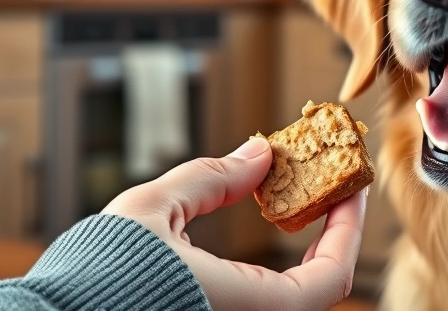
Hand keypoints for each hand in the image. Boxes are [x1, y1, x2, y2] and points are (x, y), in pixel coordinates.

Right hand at [102, 137, 367, 310]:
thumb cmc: (95, 275)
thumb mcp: (154, 209)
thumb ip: (213, 179)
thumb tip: (260, 152)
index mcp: (247, 307)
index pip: (330, 277)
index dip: (349, 228)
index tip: (352, 187)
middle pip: (318, 288)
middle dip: (332, 234)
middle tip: (331, 187)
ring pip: (294, 296)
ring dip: (309, 250)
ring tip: (302, 200)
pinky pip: (266, 300)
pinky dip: (279, 268)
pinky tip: (269, 229)